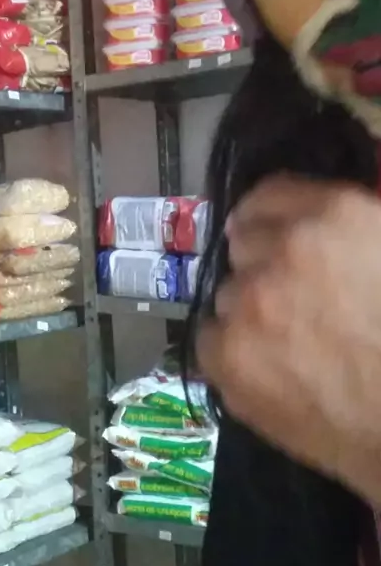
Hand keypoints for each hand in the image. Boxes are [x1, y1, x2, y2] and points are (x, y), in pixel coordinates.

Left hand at [197, 177, 380, 504]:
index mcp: (336, 216)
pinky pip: (210, 339)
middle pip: (242, 243)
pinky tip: (267, 371)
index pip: (269, 194)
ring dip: (249, 311)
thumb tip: (326, 210)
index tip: (277, 239)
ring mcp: (249, 303)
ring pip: (228, 294)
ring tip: (286, 344)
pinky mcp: (226, 356)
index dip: (272, 219)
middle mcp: (284, 249)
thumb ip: (355, 223)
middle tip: (291, 299)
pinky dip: (232, 353)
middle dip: (261, 264)